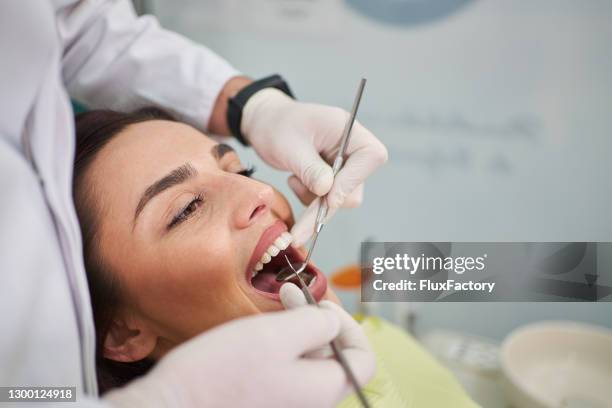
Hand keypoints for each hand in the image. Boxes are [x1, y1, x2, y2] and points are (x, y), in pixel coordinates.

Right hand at [104, 306, 369, 407]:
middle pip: (333, 355)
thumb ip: (317, 324)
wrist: (171, 406)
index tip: (320, 306)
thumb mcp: (277, 335)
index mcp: (323, 389)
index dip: (349, 326)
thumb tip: (332, 321)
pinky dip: (278, 342)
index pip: (362, 360)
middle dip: (316, 317)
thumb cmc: (222, 371)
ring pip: (306, 357)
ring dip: (295, 325)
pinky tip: (258, 328)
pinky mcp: (263, 398)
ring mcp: (285, 401)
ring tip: (275, 303)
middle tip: (290, 293)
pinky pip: (284, 367)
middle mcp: (309, 401)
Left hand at [241, 88, 387, 245]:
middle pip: (356, 184)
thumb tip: (327, 191)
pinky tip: (295, 180)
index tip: (329, 197)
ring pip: (342, 197)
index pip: (370, 156)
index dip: (353, 180)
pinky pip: (329, 200)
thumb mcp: (289, 146)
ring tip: (293, 181)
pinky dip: (310, 199)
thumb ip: (310, 168)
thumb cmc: (277, 125)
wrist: (264, 124)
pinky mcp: (333, 178)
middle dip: (327, 203)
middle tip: (301, 229)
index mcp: (348, 129)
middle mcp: (351, 147)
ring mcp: (343, 164)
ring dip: (316, 201)